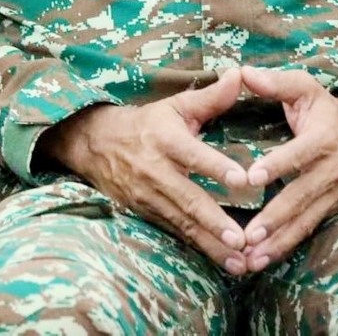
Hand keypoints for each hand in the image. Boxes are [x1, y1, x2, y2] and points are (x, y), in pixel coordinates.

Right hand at [40, 68, 251, 272]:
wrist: (95, 144)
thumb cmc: (147, 123)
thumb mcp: (175, 105)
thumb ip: (212, 96)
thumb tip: (242, 75)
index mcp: (166, 140)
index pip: (194, 154)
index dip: (217, 167)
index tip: (243, 180)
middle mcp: (156, 171)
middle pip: (188, 199)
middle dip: (215, 222)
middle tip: (242, 240)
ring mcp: (148, 197)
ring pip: (183, 224)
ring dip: (211, 245)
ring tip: (239, 263)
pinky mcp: (146, 214)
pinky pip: (175, 235)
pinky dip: (198, 250)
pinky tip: (222, 263)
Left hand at [235, 66, 337, 273]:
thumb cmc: (326, 108)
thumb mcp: (306, 87)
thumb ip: (275, 82)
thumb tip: (242, 72)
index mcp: (323, 137)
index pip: (298, 153)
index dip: (277, 165)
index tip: (252, 177)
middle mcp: (331, 169)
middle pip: (301, 196)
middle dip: (274, 217)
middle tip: (247, 234)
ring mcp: (333, 192)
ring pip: (305, 220)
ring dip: (278, 240)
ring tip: (251, 256)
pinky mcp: (331, 207)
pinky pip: (308, 229)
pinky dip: (286, 246)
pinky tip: (263, 259)